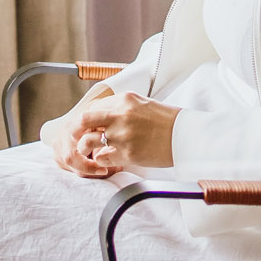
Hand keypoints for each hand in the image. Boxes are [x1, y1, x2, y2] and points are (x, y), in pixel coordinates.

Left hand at [59, 90, 178, 176]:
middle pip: (83, 120)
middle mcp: (120, 115)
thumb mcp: (142, 104)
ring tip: (92, 152)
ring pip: (88, 141)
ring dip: (86, 148)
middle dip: (76, 131)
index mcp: (124, 100)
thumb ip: (120, 107)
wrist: (184, 136)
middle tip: (77, 138)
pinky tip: (107, 160)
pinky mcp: (127, 153)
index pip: (93, 107)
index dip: (87, 119)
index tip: (88, 128)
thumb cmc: (165, 121)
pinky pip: (101, 157)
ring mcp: (122, 134)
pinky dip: (100, 160)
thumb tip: (100, 115)